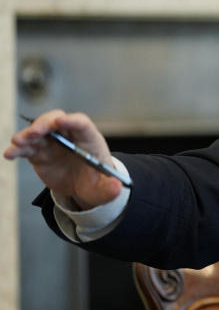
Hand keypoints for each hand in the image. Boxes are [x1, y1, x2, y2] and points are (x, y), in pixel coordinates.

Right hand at [4, 110, 121, 208]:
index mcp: (89, 140)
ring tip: (18, 142)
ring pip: (38, 132)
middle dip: (45, 123)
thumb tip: (116, 189)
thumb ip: (110, 189)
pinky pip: (27, 148)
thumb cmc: (97, 181)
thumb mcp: (105, 188)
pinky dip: (17, 150)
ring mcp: (53, 144)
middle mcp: (69, 137)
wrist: (83, 188)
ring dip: (27, 134)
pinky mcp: (39, 153)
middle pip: (56, 120)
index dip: (72, 121)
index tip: (61, 122)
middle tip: (35, 132)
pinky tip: (10, 154)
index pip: (81, 124)